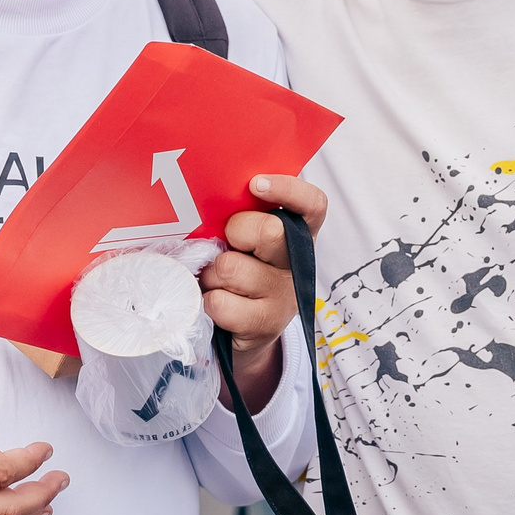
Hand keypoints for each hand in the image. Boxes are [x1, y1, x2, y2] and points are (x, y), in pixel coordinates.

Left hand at [201, 175, 329, 411]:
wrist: (243, 330)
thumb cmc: (240, 269)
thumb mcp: (247, 240)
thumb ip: (241, 214)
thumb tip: (202, 192)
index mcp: (298, 233)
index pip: (312, 205)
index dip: (288, 190)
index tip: (255, 184)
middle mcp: (298, 263)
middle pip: (269, 231)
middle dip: (236, 232)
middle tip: (227, 244)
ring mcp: (284, 296)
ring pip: (232, 268)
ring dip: (212, 273)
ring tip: (216, 280)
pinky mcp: (266, 325)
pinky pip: (221, 303)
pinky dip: (208, 302)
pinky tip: (217, 303)